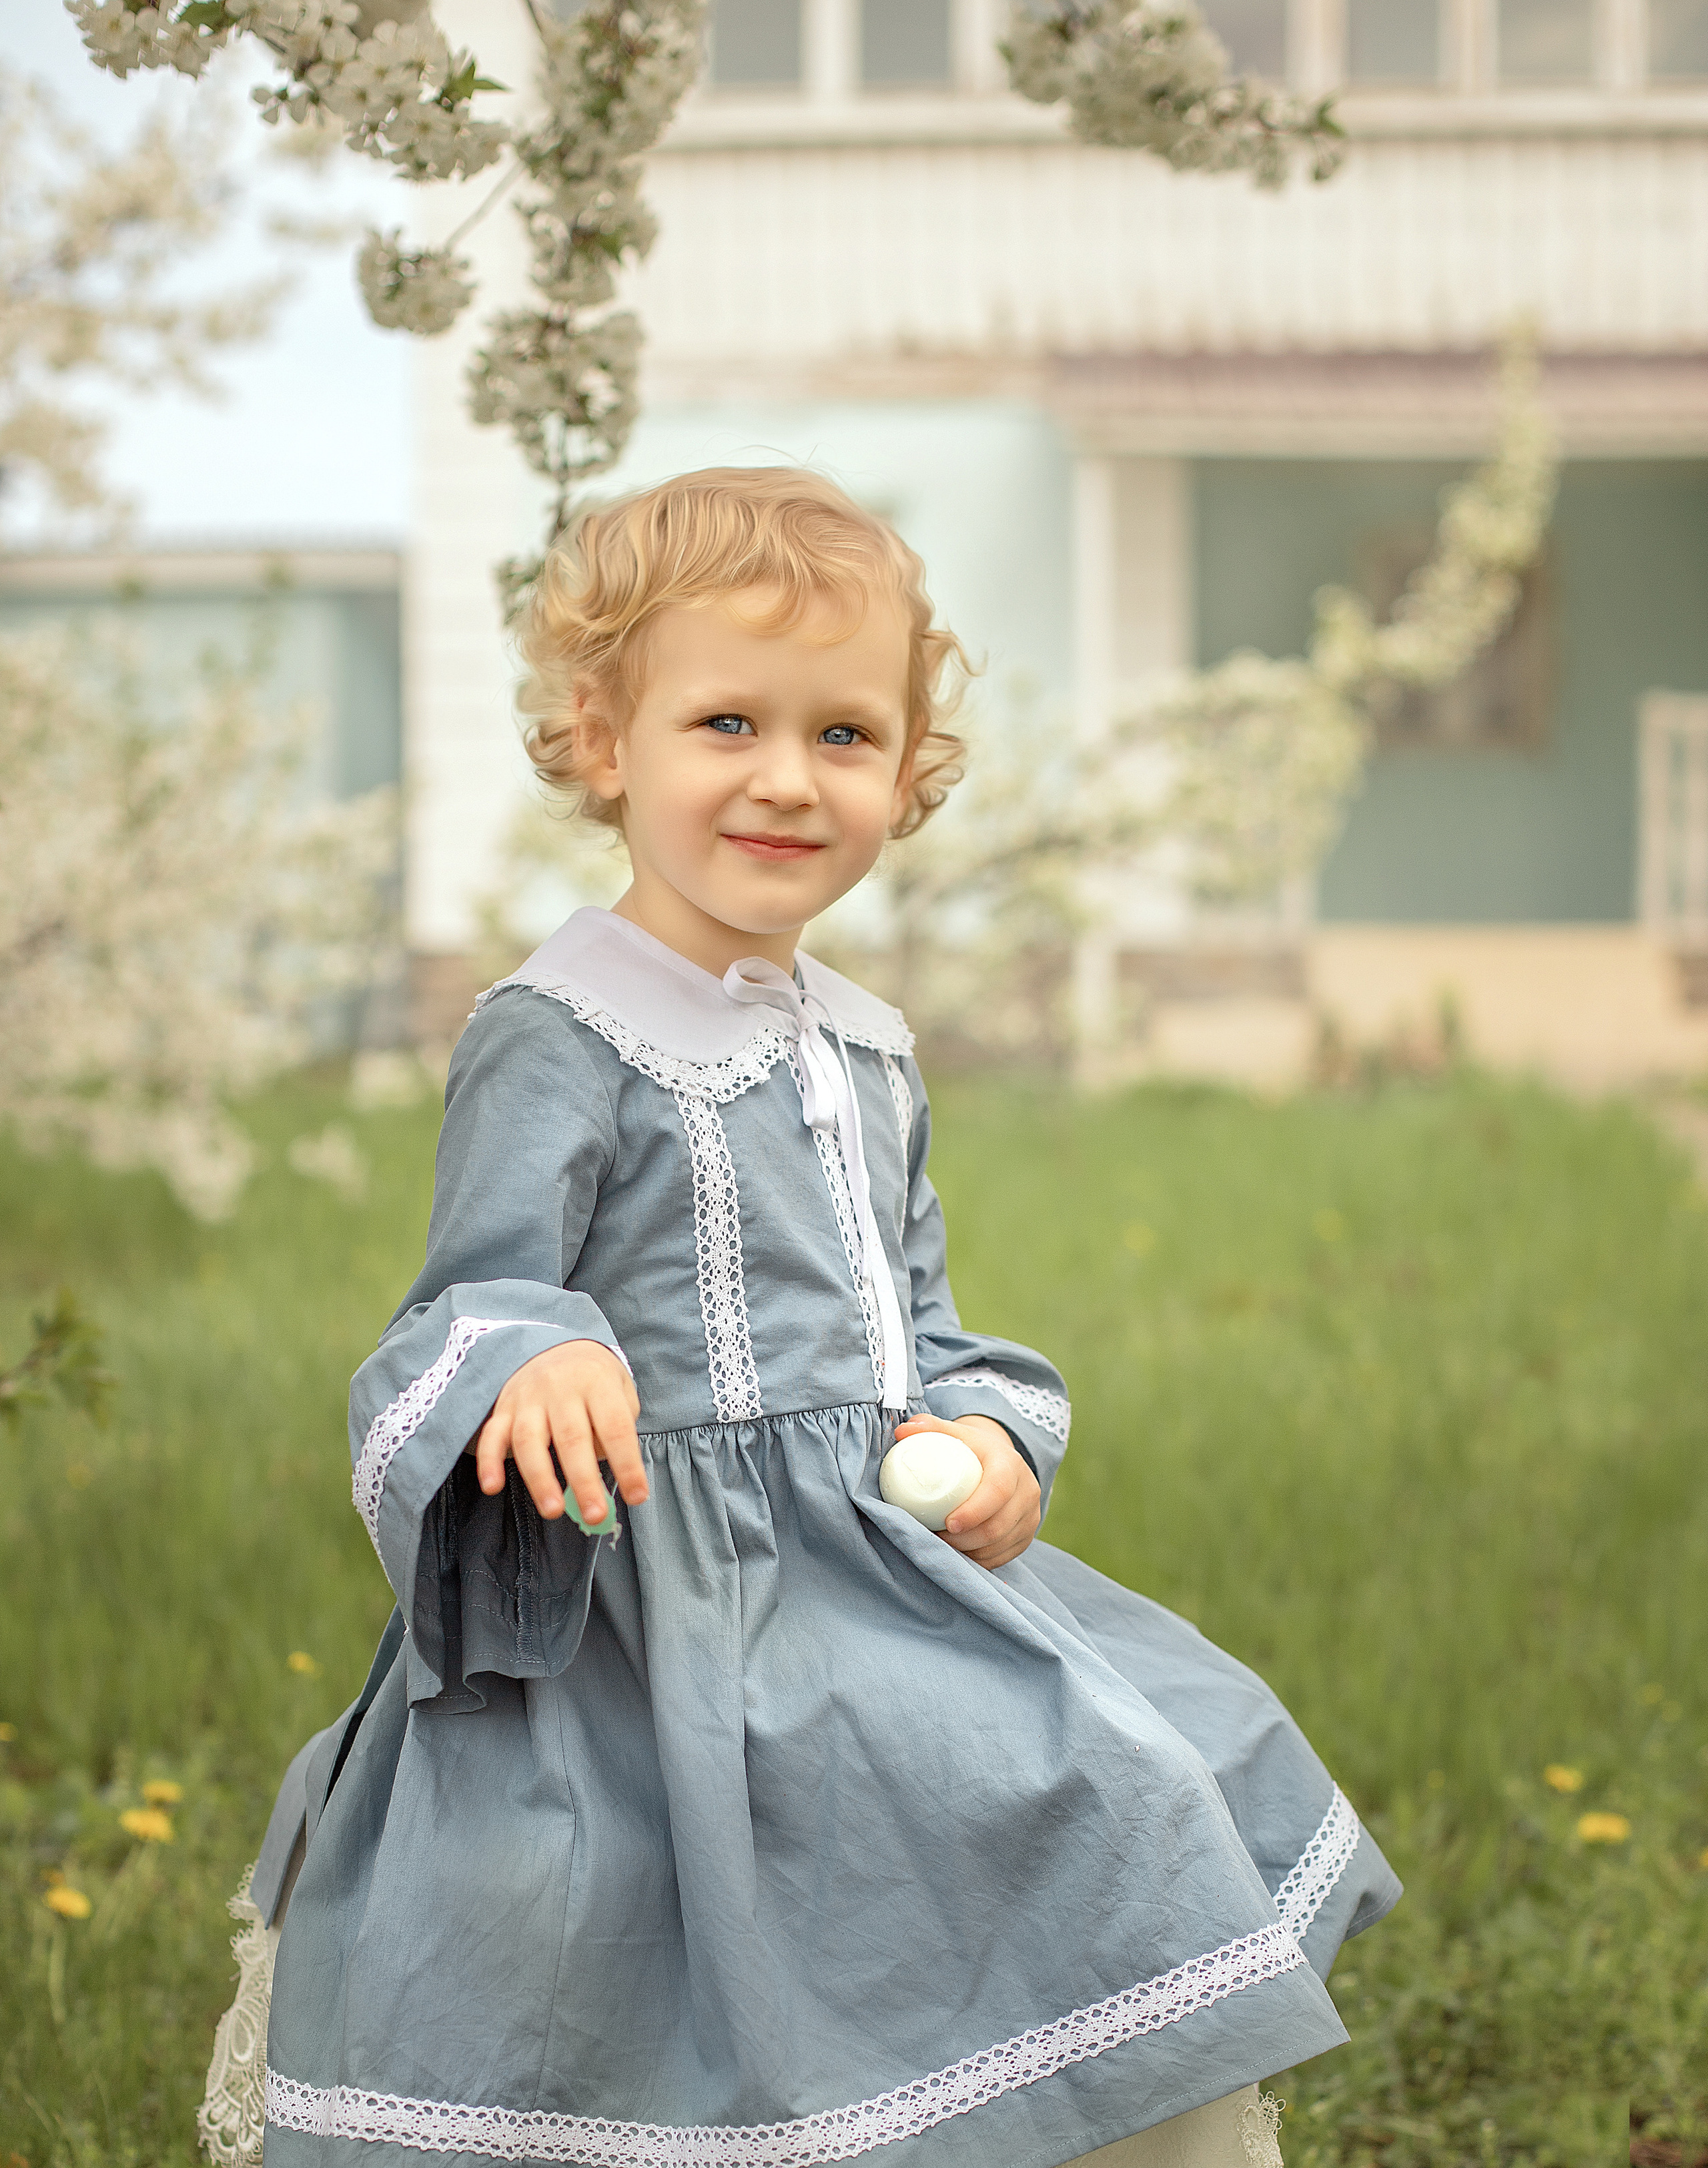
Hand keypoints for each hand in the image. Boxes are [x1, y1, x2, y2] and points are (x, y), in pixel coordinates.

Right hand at [472, 1340, 646, 1525]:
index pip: (615, 1427)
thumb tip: (607, 1466)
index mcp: (597, 1382)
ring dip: (540, 1479)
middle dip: (584, 1481)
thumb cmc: (594, 1379)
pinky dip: (489, 1461)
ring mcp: (528, 1397)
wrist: (553, 1345)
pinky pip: (491, 1435)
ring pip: (530, 1440)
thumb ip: (618, 1425)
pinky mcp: (503, 1407)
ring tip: (553, 1511)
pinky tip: (492, 1487)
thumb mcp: (620, 1388)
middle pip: (572, 1437)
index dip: (627, 1464)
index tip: (637, 1497)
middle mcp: (561, 1387)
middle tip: (595, 1516)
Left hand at [892, 1412, 1039, 1568]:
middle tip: (935, 1537)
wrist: (1002, 1460)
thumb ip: (930, 1427)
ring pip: (1000, 1545)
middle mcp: (1028, 1490)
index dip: (974, 1511)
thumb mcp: (955, 1433)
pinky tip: (959, 1553)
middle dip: (965, 1539)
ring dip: (969, 1551)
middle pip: (998, 1526)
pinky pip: (1003, 1556)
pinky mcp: (1027, 1534)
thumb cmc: (971, 1449)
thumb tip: (901, 1432)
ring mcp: (1031, 1515)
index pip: (998, 1491)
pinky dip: (979, 1559)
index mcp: (1010, 1464)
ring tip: (943, 1545)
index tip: (948, 1523)